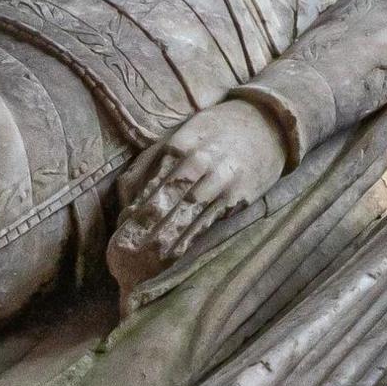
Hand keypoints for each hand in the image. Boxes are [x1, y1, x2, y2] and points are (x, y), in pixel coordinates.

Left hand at [107, 98, 288, 290]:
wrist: (266, 125)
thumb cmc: (214, 132)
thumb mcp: (181, 134)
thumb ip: (150, 161)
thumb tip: (125, 198)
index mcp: (180, 144)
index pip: (153, 182)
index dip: (136, 209)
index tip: (120, 230)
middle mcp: (200, 162)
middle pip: (168, 200)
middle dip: (146, 227)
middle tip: (126, 252)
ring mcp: (220, 180)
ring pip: (188, 213)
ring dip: (167, 237)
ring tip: (147, 260)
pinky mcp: (238, 196)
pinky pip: (209, 220)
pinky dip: (191, 238)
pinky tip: (176, 253)